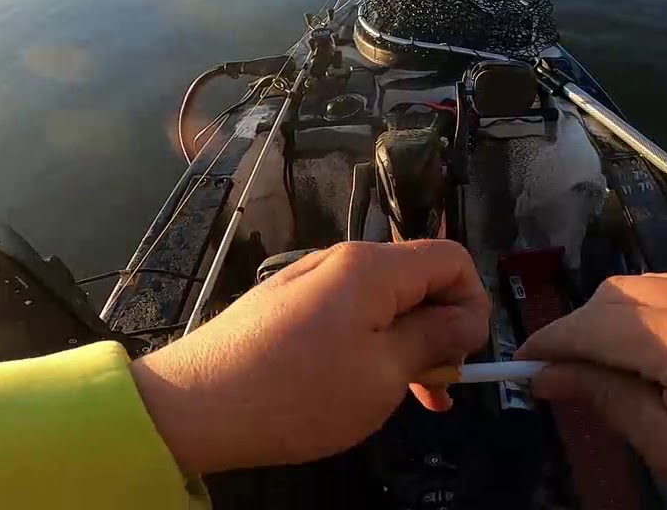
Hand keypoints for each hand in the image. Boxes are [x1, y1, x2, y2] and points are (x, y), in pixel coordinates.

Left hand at [129, 241, 489, 473]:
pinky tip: (363, 387)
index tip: (466, 356)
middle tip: (441, 390)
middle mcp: (342, 260)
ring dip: (408, 345)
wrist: (194, 407)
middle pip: (419, 280)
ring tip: (410, 399)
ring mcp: (311, 281)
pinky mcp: (287, 306)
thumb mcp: (383, 375)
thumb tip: (468, 319)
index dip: (473, 305)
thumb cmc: (298, 394)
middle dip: (441, 330)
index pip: (453, 259)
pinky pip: (350, 315)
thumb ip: (434, 340)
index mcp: (372, 267)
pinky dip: (372, 346)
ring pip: (385, 302)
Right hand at [515, 274, 666, 508]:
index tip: (522, 364)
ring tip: (610, 367)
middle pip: (623, 291)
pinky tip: (657, 352)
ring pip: (655, 283)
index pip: (601, 321)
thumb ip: (609, 401)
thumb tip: (547, 375)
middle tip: (566, 373)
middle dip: (584, 326)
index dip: (554, 339)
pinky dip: (658, 313)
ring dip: (619, 316)